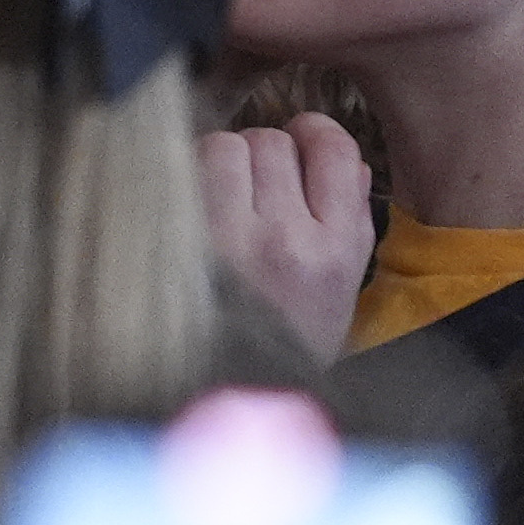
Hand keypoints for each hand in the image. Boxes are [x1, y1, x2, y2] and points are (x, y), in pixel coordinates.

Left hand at [193, 110, 378, 355]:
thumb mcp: (341, 287)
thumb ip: (349, 218)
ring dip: (218, 160)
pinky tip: (189, 211)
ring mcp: (225, 238)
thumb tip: (342, 156)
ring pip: (221, 146)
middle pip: (269, 139)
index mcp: (335, 249)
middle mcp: (284, 238)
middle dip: (261, 152)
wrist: (232, 391)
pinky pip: (178, 175)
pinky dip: (182, 181)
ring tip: (221, 196)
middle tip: (254, 183)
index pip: (333, 148)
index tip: (302, 141)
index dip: (314, 133)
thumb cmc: (289, 336)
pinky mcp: (174, 242)